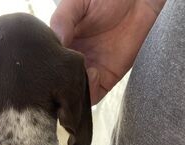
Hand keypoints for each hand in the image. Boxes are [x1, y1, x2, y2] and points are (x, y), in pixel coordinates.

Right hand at [51, 0, 165, 103]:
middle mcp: (73, 61)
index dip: (46, 70)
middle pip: (59, 84)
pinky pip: (93, 96)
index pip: (48, 65)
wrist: (139, 0)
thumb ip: (62, 20)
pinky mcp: (106, 79)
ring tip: (79, 73)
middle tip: (61, 76)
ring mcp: (89, 72)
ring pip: (73, 94)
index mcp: (61, 44)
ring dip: (73, 90)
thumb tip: (55, 41)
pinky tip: (93, 73)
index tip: (47, 67)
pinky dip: (89, 92)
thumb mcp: (77, 2)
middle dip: (58, 85)